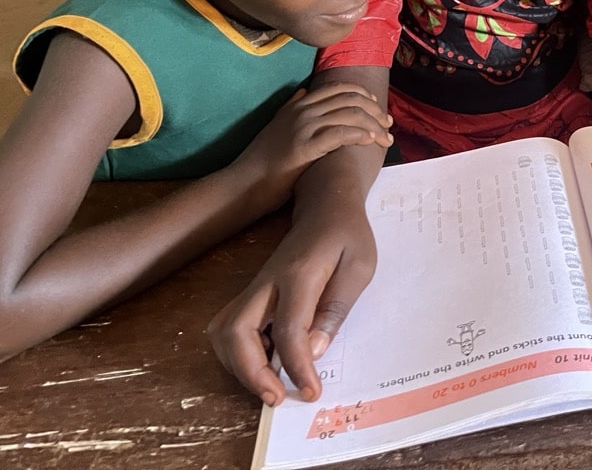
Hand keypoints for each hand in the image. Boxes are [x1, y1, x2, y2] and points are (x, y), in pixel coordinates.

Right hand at [207, 208, 375, 405]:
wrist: (325, 202)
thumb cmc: (347, 234)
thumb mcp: (360, 267)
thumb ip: (336, 308)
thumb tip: (314, 351)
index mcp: (300, 274)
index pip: (288, 328)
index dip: (297, 366)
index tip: (311, 392)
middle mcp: (268, 282)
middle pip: (235, 331)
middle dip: (250, 373)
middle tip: (277, 398)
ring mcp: (255, 287)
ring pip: (223, 331)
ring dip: (239, 366)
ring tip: (270, 386)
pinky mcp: (253, 293)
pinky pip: (230, 327)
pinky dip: (239, 353)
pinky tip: (267, 362)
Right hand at [233, 83, 392, 210]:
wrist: (245, 182)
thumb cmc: (264, 160)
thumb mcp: (276, 126)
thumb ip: (291, 107)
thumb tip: (303, 91)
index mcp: (299, 104)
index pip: (339, 88)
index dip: (362, 95)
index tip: (377, 108)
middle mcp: (303, 110)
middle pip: (350, 99)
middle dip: (375, 111)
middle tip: (388, 124)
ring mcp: (304, 127)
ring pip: (351, 114)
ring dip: (374, 126)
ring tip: (386, 138)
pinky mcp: (306, 146)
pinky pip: (341, 133)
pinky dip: (360, 135)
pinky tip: (371, 142)